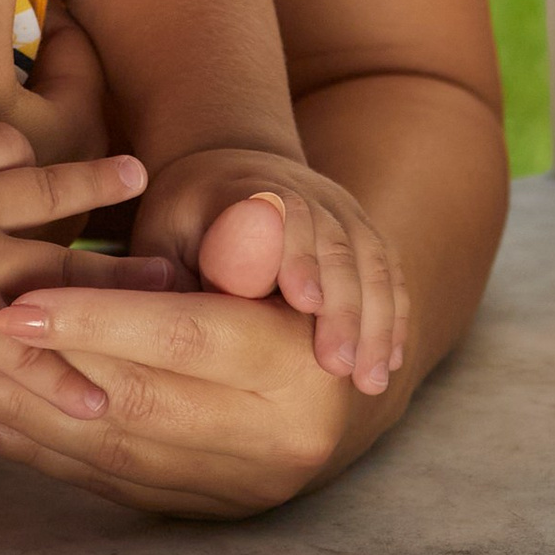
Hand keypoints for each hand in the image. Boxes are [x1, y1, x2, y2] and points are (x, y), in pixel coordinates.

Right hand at [0, 124, 142, 366]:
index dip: (14, 151)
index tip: (28, 157)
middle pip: (48, 188)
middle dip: (95, 183)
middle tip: (137, 175)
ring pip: (63, 266)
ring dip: (115, 278)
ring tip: (164, 284)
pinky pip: (28, 354)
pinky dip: (62, 382)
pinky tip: (96, 403)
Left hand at [0, 252, 388, 518]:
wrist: (342, 385)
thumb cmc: (291, 293)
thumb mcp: (281, 258)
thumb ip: (250, 244)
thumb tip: (253, 211)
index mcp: (296, 370)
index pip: (182, 339)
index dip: (96, 321)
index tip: (14, 304)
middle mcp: (271, 443)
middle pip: (136, 405)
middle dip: (37, 376)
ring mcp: (237, 488)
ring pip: (114, 453)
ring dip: (25, 417)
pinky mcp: (203, 510)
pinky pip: (111, 484)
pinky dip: (44, 454)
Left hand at [131, 149, 408, 392]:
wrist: (231, 173)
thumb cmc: (184, 219)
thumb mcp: (163, 234)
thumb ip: (168, 268)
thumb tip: (160, 308)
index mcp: (252, 190)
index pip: (281, 218)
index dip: (295, 257)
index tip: (304, 303)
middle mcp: (308, 195)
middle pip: (336, 246)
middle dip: (343, 306)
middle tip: (339, 365)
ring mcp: (344, 215)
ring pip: (371, 262)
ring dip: (374, 322)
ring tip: (370, 382)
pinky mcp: (365, 239)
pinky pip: (390, 276)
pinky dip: (393, 318)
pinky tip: (389, 364)